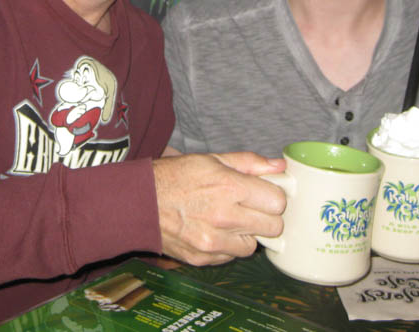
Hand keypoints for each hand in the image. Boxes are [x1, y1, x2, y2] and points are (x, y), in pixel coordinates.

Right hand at [153, 152, 285, 265]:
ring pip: (253, 246)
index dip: (273, 196)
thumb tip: (279, 166)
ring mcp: (213, 242)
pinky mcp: (203, 259)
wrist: (139, 203)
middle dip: (266, 216)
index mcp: (229, 187)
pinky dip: (227, 246)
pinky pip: (230, 257)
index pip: (277, 201)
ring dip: (247, 234)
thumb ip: (248, 163)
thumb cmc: (175, 177)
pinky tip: (213, 231)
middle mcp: (224, 217)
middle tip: (251, 208)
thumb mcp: (211, 159)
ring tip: (229, 220)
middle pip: (273, 227)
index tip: (265, 194)